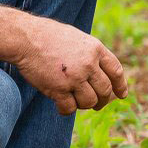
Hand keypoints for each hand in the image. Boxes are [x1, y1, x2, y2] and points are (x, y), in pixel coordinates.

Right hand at [11, 16, 128, 115]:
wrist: (26, 38)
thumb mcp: (77, 39)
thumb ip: (91, 55)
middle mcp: (88, 64)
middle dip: (102, 100)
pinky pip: (69, 108)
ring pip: (89, 102)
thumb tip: (101, 77)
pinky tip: (61, 106)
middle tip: (96, 105)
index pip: (115, 71)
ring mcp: (74, 77)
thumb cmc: (49, 37)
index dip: (120, 85)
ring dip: (83, 104)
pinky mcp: (58, 89)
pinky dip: (66, 110)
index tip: (121, 95)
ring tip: (74, 100)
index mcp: (95, 49)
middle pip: (104, 90)